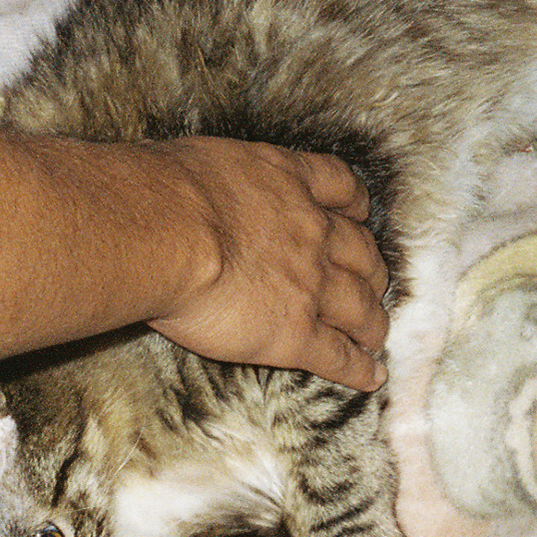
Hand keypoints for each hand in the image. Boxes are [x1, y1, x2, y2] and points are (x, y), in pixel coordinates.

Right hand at [142, 137, 391, 390]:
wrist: (164, 233)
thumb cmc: (161, 191)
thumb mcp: (197, 160)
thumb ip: (215, 176)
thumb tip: (191, 185)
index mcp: (288, 181)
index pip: (340, 187)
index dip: (353, 205)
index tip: (357, 214)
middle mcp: (311, 231)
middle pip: (361, 252)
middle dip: (369, 269)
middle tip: (369, 283)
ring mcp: (310, 285)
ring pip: (361, 306)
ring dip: (372, 323)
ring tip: (375, 335)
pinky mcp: (296, 334)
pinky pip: (339, 355)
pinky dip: (359, 368)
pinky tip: (371, 376)